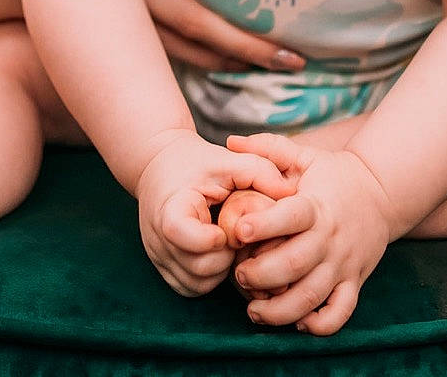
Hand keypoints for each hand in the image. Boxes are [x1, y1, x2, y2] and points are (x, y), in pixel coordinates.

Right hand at [133, 130, 295, 296]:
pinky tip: (218, 253)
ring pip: (198, 284)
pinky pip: (192, 288)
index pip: (179, 233)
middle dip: (227, 256)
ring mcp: (158, 257)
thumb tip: (289, 192)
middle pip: (198, 267)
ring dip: (221, 269)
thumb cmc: (198, 164)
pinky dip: (210, 277)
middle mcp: (157, 237)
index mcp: (169, 207)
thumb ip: (259, 171)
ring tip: (229, 243)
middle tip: (238, 236)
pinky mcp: (164, 269)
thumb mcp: (227, 160)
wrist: (160, 167)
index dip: (209, 239)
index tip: (227, 229)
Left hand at [222, 133, 397, 335]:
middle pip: (294, 266)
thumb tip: (231, 140)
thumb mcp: (305, 156)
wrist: (382, 192)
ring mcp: (343, 264)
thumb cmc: (333, 175)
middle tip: (238, 276)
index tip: (236, 232)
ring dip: (280, 310)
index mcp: (315, 207)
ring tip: (254, 311)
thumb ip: (268, 149)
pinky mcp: (355, 282)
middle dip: (260, 276)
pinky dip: (319, 325)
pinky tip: (296, 323)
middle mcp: (329, 239)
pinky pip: (340, 312)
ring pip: (313, 297)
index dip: (262, 226)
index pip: (289, 218)